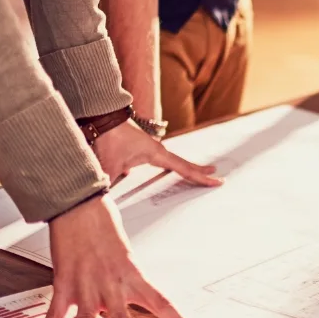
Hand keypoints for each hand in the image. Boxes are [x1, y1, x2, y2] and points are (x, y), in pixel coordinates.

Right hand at [30, 196, 202, 317]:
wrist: (80, 205)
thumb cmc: (105, 224)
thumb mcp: (126, 253)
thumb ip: (126, 279)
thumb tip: (124, 299)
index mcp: (134, 275)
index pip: (162, 302)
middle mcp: (112, 284)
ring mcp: (86, 285)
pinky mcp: (64, 282)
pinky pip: (54, 312)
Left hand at [93, 121, 222, 187]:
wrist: (102, 118)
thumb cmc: (109, 139)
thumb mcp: (110, 166)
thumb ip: (110, 183)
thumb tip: (105, 199)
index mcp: (157, 155)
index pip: (184, 169)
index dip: (201, 177)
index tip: (217, 180)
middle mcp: (158, 151)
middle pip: (184, 164)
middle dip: (200, 171)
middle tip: (216, 175)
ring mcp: (151, 148)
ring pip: (174, 161)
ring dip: (187, 168)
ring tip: (200, 172)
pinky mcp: (142, 148)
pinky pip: (163, 160)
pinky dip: (172, 166)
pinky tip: (171, 169)